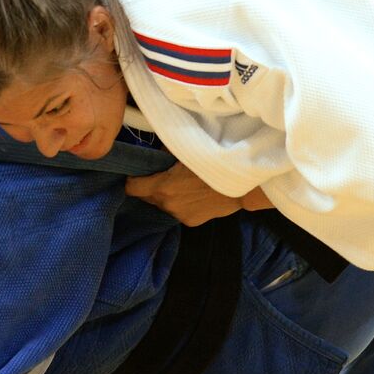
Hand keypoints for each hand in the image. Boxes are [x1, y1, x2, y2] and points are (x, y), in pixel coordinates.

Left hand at [126, 162, 271, 225]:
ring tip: (180, 185)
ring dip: (167, 197)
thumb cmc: (214, 161)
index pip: (132, 188)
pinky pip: (179, 211)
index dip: (132, 180)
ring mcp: (180, 215)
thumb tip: (156, 151)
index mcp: (162, 187)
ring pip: (164, 206)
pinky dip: (181, 204)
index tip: (138, 173)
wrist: (240, 184)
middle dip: (150, 187)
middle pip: (147, 198)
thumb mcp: (187, 151)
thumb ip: (167, 152)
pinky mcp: (192, 222)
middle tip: (161, 175)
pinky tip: (193, 195)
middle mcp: (167, 205)